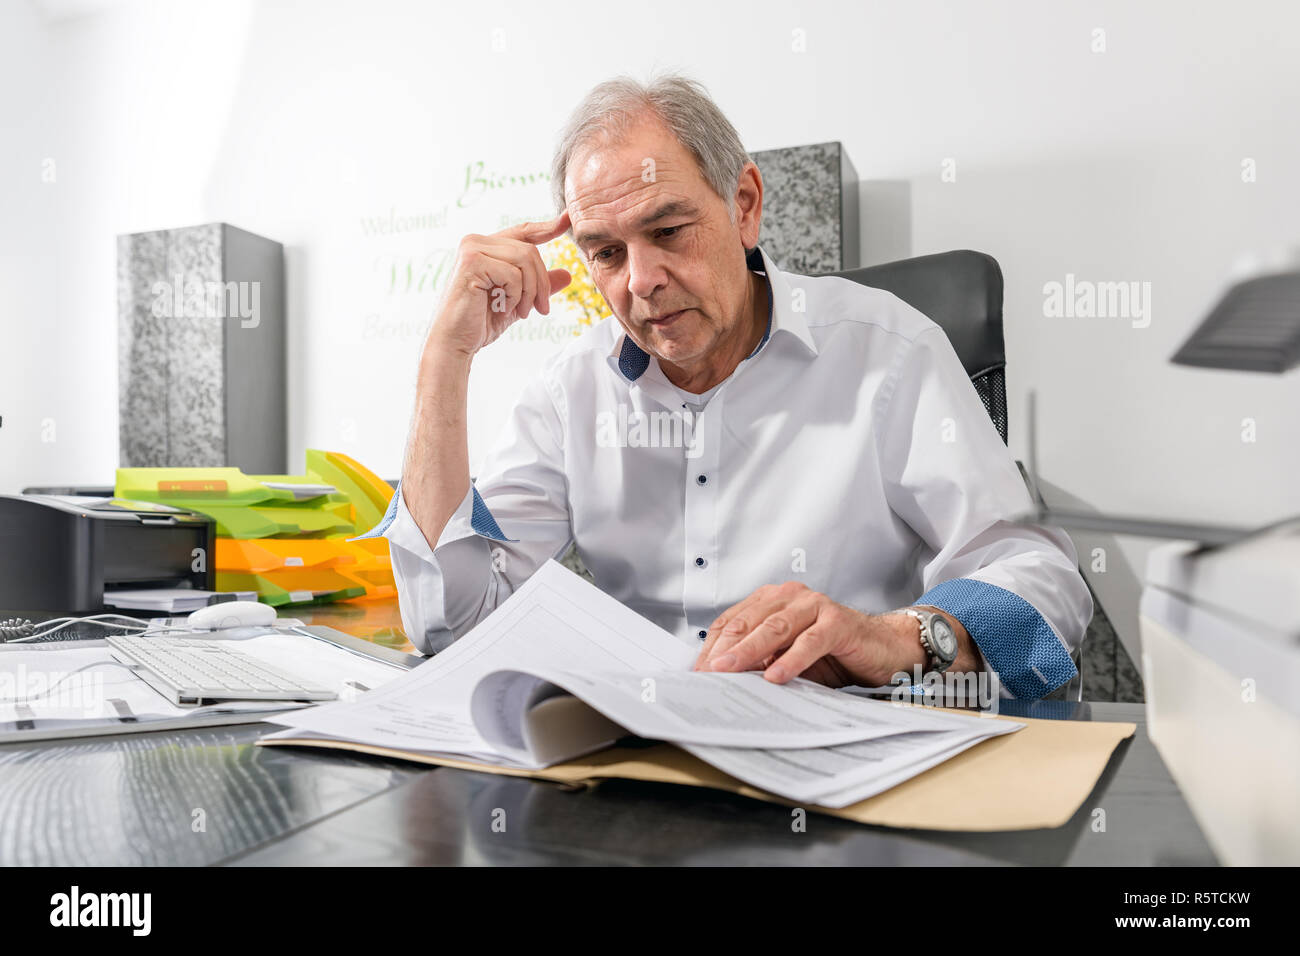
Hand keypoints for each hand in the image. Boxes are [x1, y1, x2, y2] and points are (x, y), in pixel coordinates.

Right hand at [426, 211, 573, 358]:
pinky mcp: (472, 262)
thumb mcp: (517, 302)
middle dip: (541, 283)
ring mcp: (472, 249)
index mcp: (485, 247)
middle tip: (542, 309)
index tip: (566, 220)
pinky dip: (516, 295)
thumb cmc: (479, 324)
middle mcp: (476, 242)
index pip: (522, 232)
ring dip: (531, 291)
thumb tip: (567, 274)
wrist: (454, 343)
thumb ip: (537, 286)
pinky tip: (504, 307)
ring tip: (521, 313)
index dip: (546, 227)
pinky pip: (513, 273)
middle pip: (529, 249)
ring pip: (525, 259)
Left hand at [692, 582, 926, 687]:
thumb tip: (723, 680)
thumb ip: (760, 662)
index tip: (698, 672)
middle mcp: (791, 596)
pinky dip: (791, 659)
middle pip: (748, 622)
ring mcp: (815, 605)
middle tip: (707, 673)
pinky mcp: (838, 621)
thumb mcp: (788, 659)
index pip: (732, 621)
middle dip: (724, 649)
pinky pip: (810, 640)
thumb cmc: (833, 654)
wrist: (883, 649)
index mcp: (772, 601)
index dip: (713, 646)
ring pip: (775, 627)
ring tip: (729, 670)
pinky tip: (776, 676)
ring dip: (749, 651)